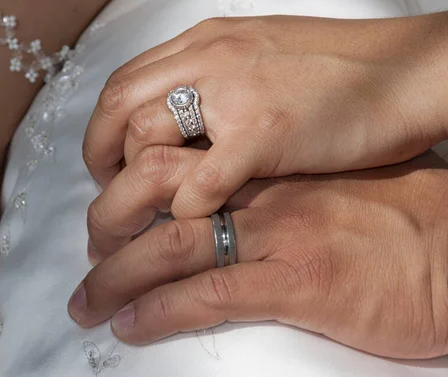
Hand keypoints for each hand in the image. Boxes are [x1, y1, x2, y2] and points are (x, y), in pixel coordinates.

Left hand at [71, 151, 447, 358]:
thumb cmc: (395, 218)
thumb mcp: (323, 186)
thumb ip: (271, 190)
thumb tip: (228, 204)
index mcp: (266, 167)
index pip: (177, 158)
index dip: (129, 181)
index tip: (112, 210)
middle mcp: (261, 193)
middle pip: (158, 190)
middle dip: (109, 220)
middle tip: (90, 252)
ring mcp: (276, 236)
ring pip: (170, 245)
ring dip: (117, 275)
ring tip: (87, 300)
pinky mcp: (295, 282)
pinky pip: (208, 294)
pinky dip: (158, 310)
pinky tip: (129, 324)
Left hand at [83, 12, 447, 218]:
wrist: (403, 69)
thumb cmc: (337, 68)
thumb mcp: (258, 57)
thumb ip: (212, 79)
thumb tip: (179, 113)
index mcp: (206, 43)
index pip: (125, 83)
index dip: (104, 129)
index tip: (108, 163)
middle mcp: (210, 59)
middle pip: (119, 108)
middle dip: (100, 158)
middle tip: (108, 197)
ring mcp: (235, 93)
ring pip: (146, 139)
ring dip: (132, 189)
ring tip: (137, 220)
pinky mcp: (265, 132)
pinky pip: (203, 178)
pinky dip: (187, 207)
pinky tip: (190, 223)